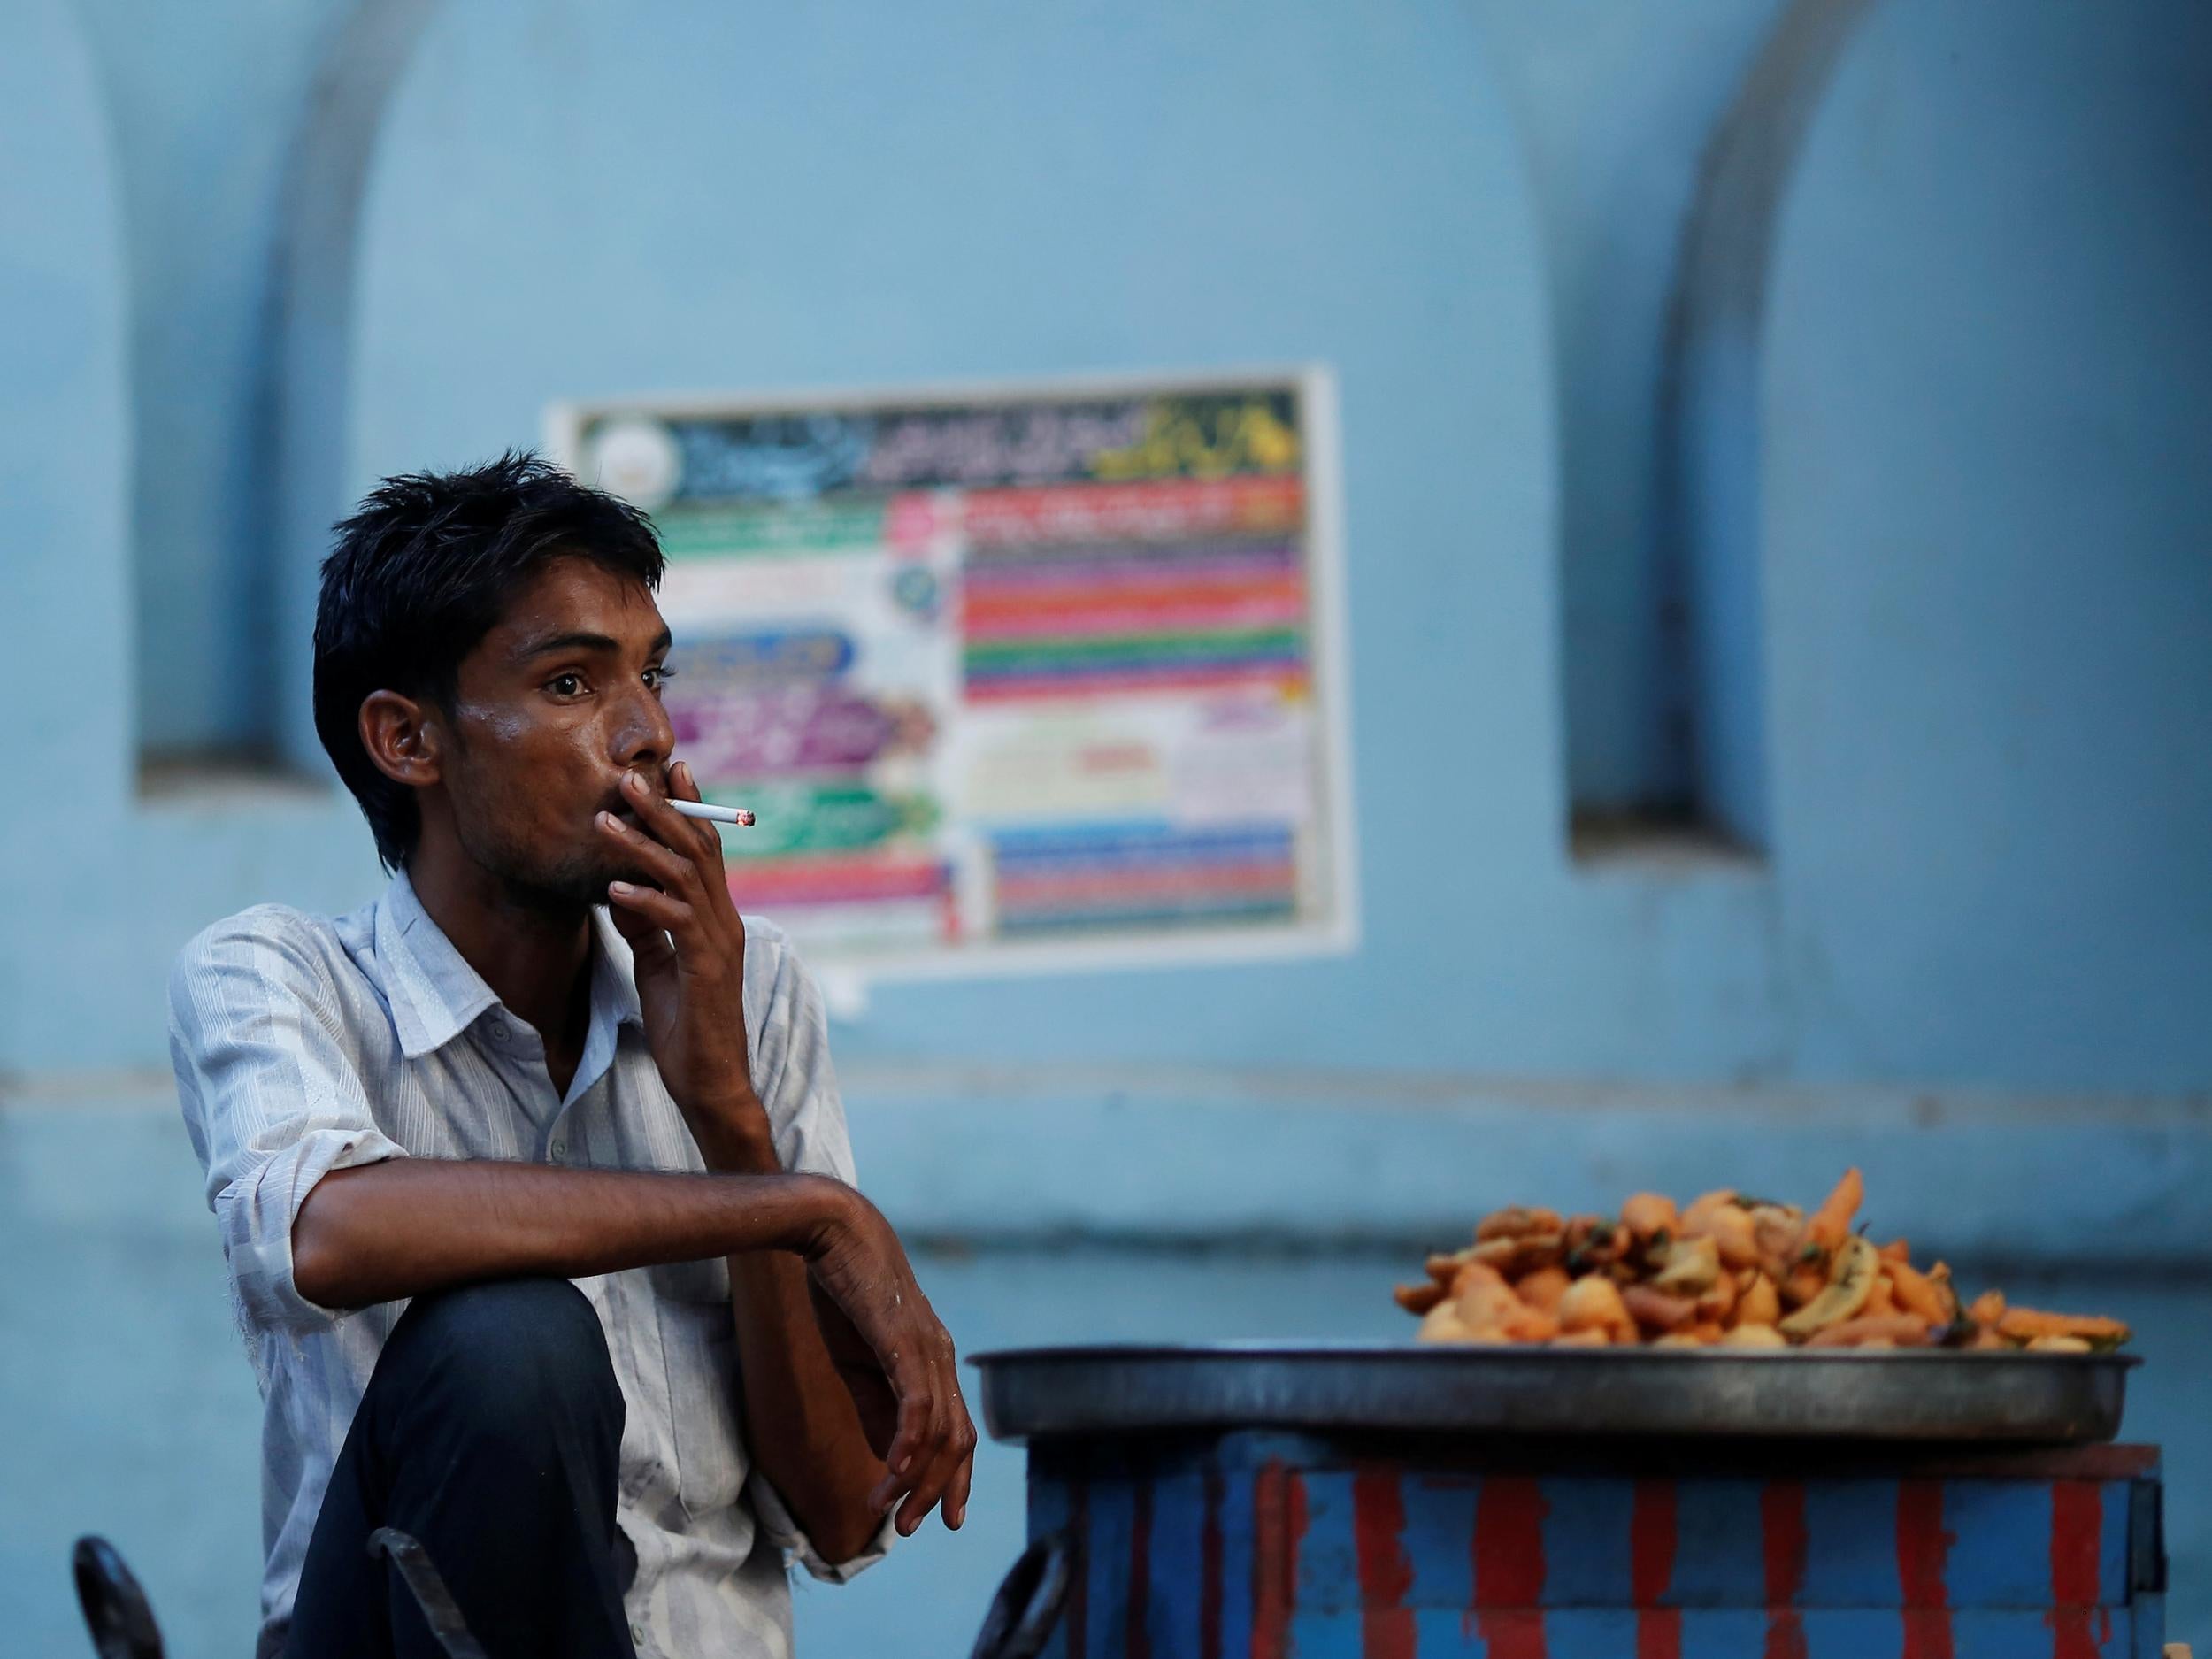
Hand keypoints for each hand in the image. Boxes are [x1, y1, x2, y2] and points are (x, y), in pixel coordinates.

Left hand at [598, 762, 759, 1139]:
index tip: (668, 771)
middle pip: (698, 850)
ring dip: (643, 845)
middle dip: (663, 810)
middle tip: (628, 777)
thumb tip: (621, 887)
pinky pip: (676, 921)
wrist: (710, 1082)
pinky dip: (644, 900)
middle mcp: (725, 921)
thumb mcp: (658, 965)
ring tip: (605, 822)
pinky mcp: (706, 968)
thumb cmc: (684, 1026)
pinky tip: (612, 888)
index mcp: (717, 918)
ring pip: (686, 876)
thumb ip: (647, 925)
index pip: (707, 850)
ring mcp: (719, 943)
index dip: (690, 808)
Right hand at [804, 1188, 976, 1533]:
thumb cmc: (842, 1287)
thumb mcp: (860, 1356)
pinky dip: (909, 1443)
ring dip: (916, 1479)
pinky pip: (918, 1404)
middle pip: (958, 1441)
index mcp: (933, 1358)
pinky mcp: (904, 1341)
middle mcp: (940, 1355)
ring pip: (940, 1431)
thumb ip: (877, 1400)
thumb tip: (891, 1451)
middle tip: (907, 1528)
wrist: (831, 1227)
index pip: (959, 1430)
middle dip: (937, 1492)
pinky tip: (893, 1471)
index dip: (955, 1478)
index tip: (941, 1518)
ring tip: (888, 1511)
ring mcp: (927, 1347)